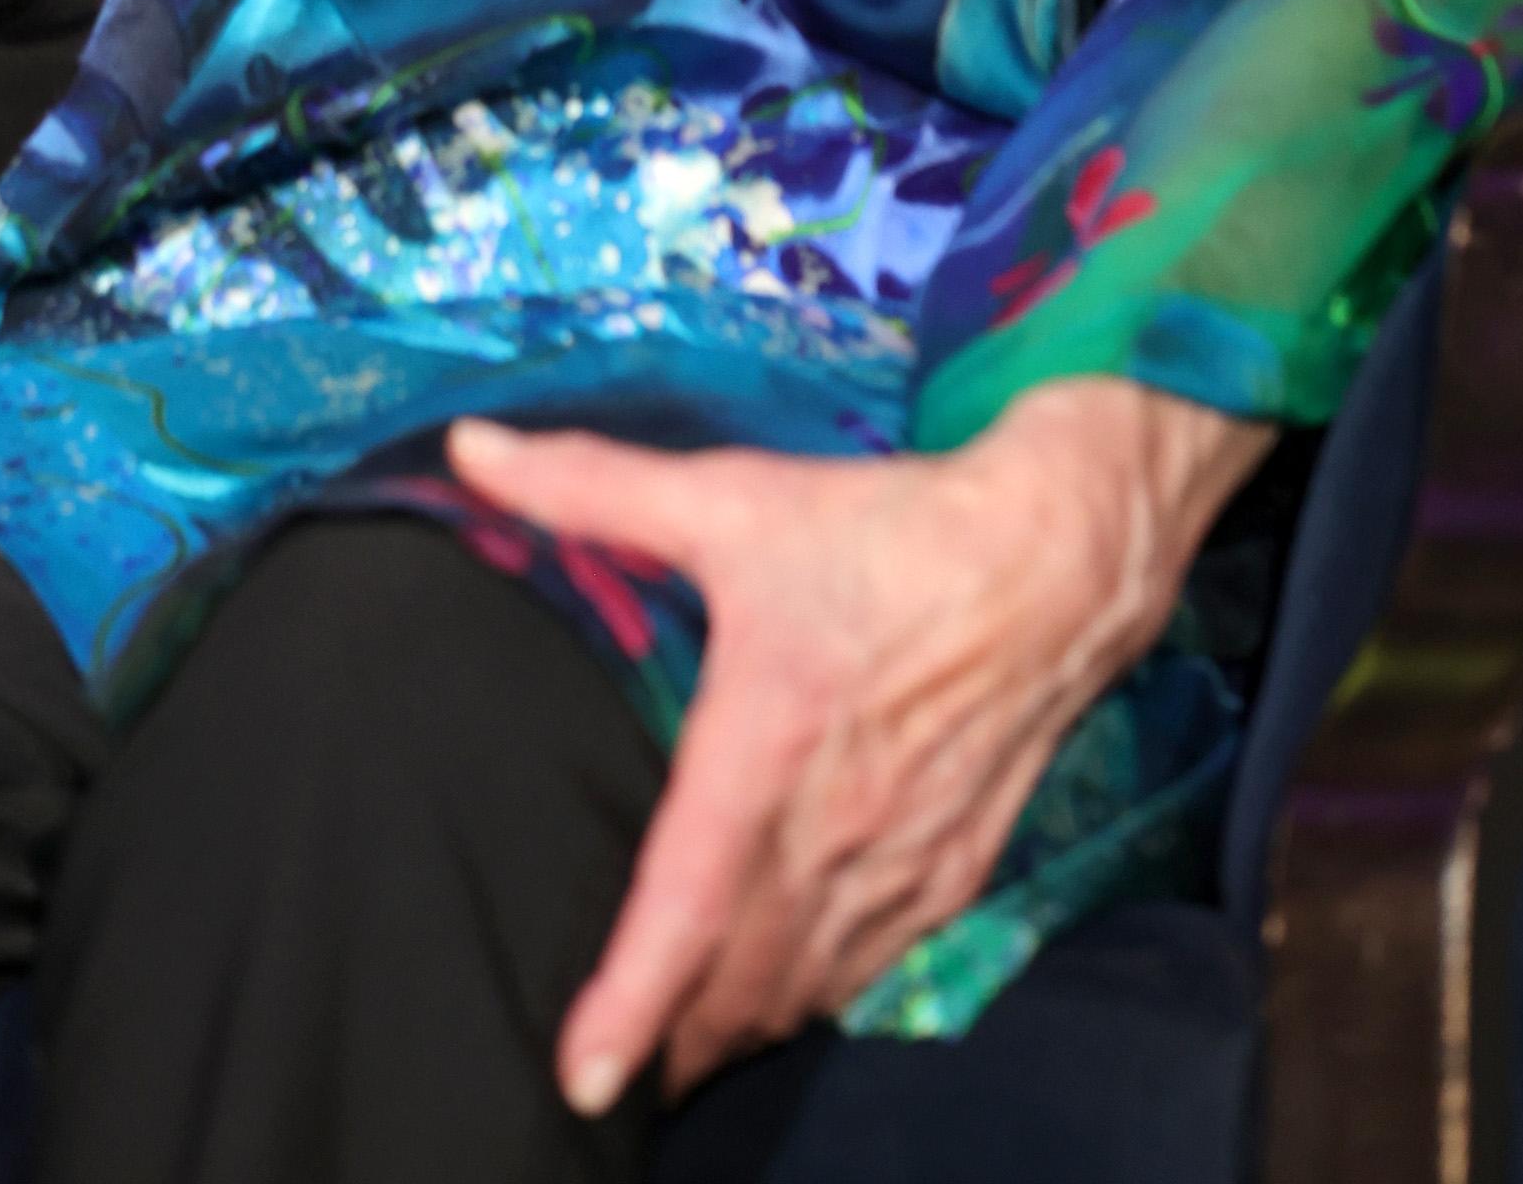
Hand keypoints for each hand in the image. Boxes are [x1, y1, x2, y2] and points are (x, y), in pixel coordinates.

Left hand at [445, 377, 1270, 1111]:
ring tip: (682, 1047)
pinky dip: (815, 995)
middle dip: (673, 1035)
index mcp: (766, 742)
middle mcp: (833, 823)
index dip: (630, 999)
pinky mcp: (951, 867)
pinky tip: (784, 997)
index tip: (584, 1074)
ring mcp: (899, 857)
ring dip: (739, 1024)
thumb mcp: (731, 497)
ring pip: (802, 984)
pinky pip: (870, 966)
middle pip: (736, 976)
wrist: (1053, 557)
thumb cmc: (886, 529)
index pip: (685, 903)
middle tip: (614, 1066)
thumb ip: (590, 485)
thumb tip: (469, 448)